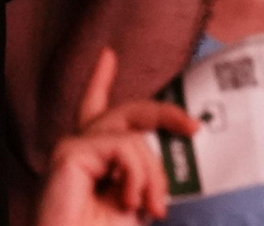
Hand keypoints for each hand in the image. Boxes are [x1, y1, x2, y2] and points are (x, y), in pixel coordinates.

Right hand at [38, 48, 197, 225]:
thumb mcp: (135, 203)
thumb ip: (143, 175)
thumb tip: (163, 155)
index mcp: (93, 162)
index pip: (95, 110)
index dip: (100, 81)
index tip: (109, 55)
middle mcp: (79, 149)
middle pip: (126, 113)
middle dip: (163, 113)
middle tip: (193, 126)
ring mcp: (73, 148)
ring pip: (133, 135)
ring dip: (153, 174)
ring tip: (152, 208)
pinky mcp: (70, 152)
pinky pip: (124, 147)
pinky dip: (137, 175)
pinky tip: (130, 202)